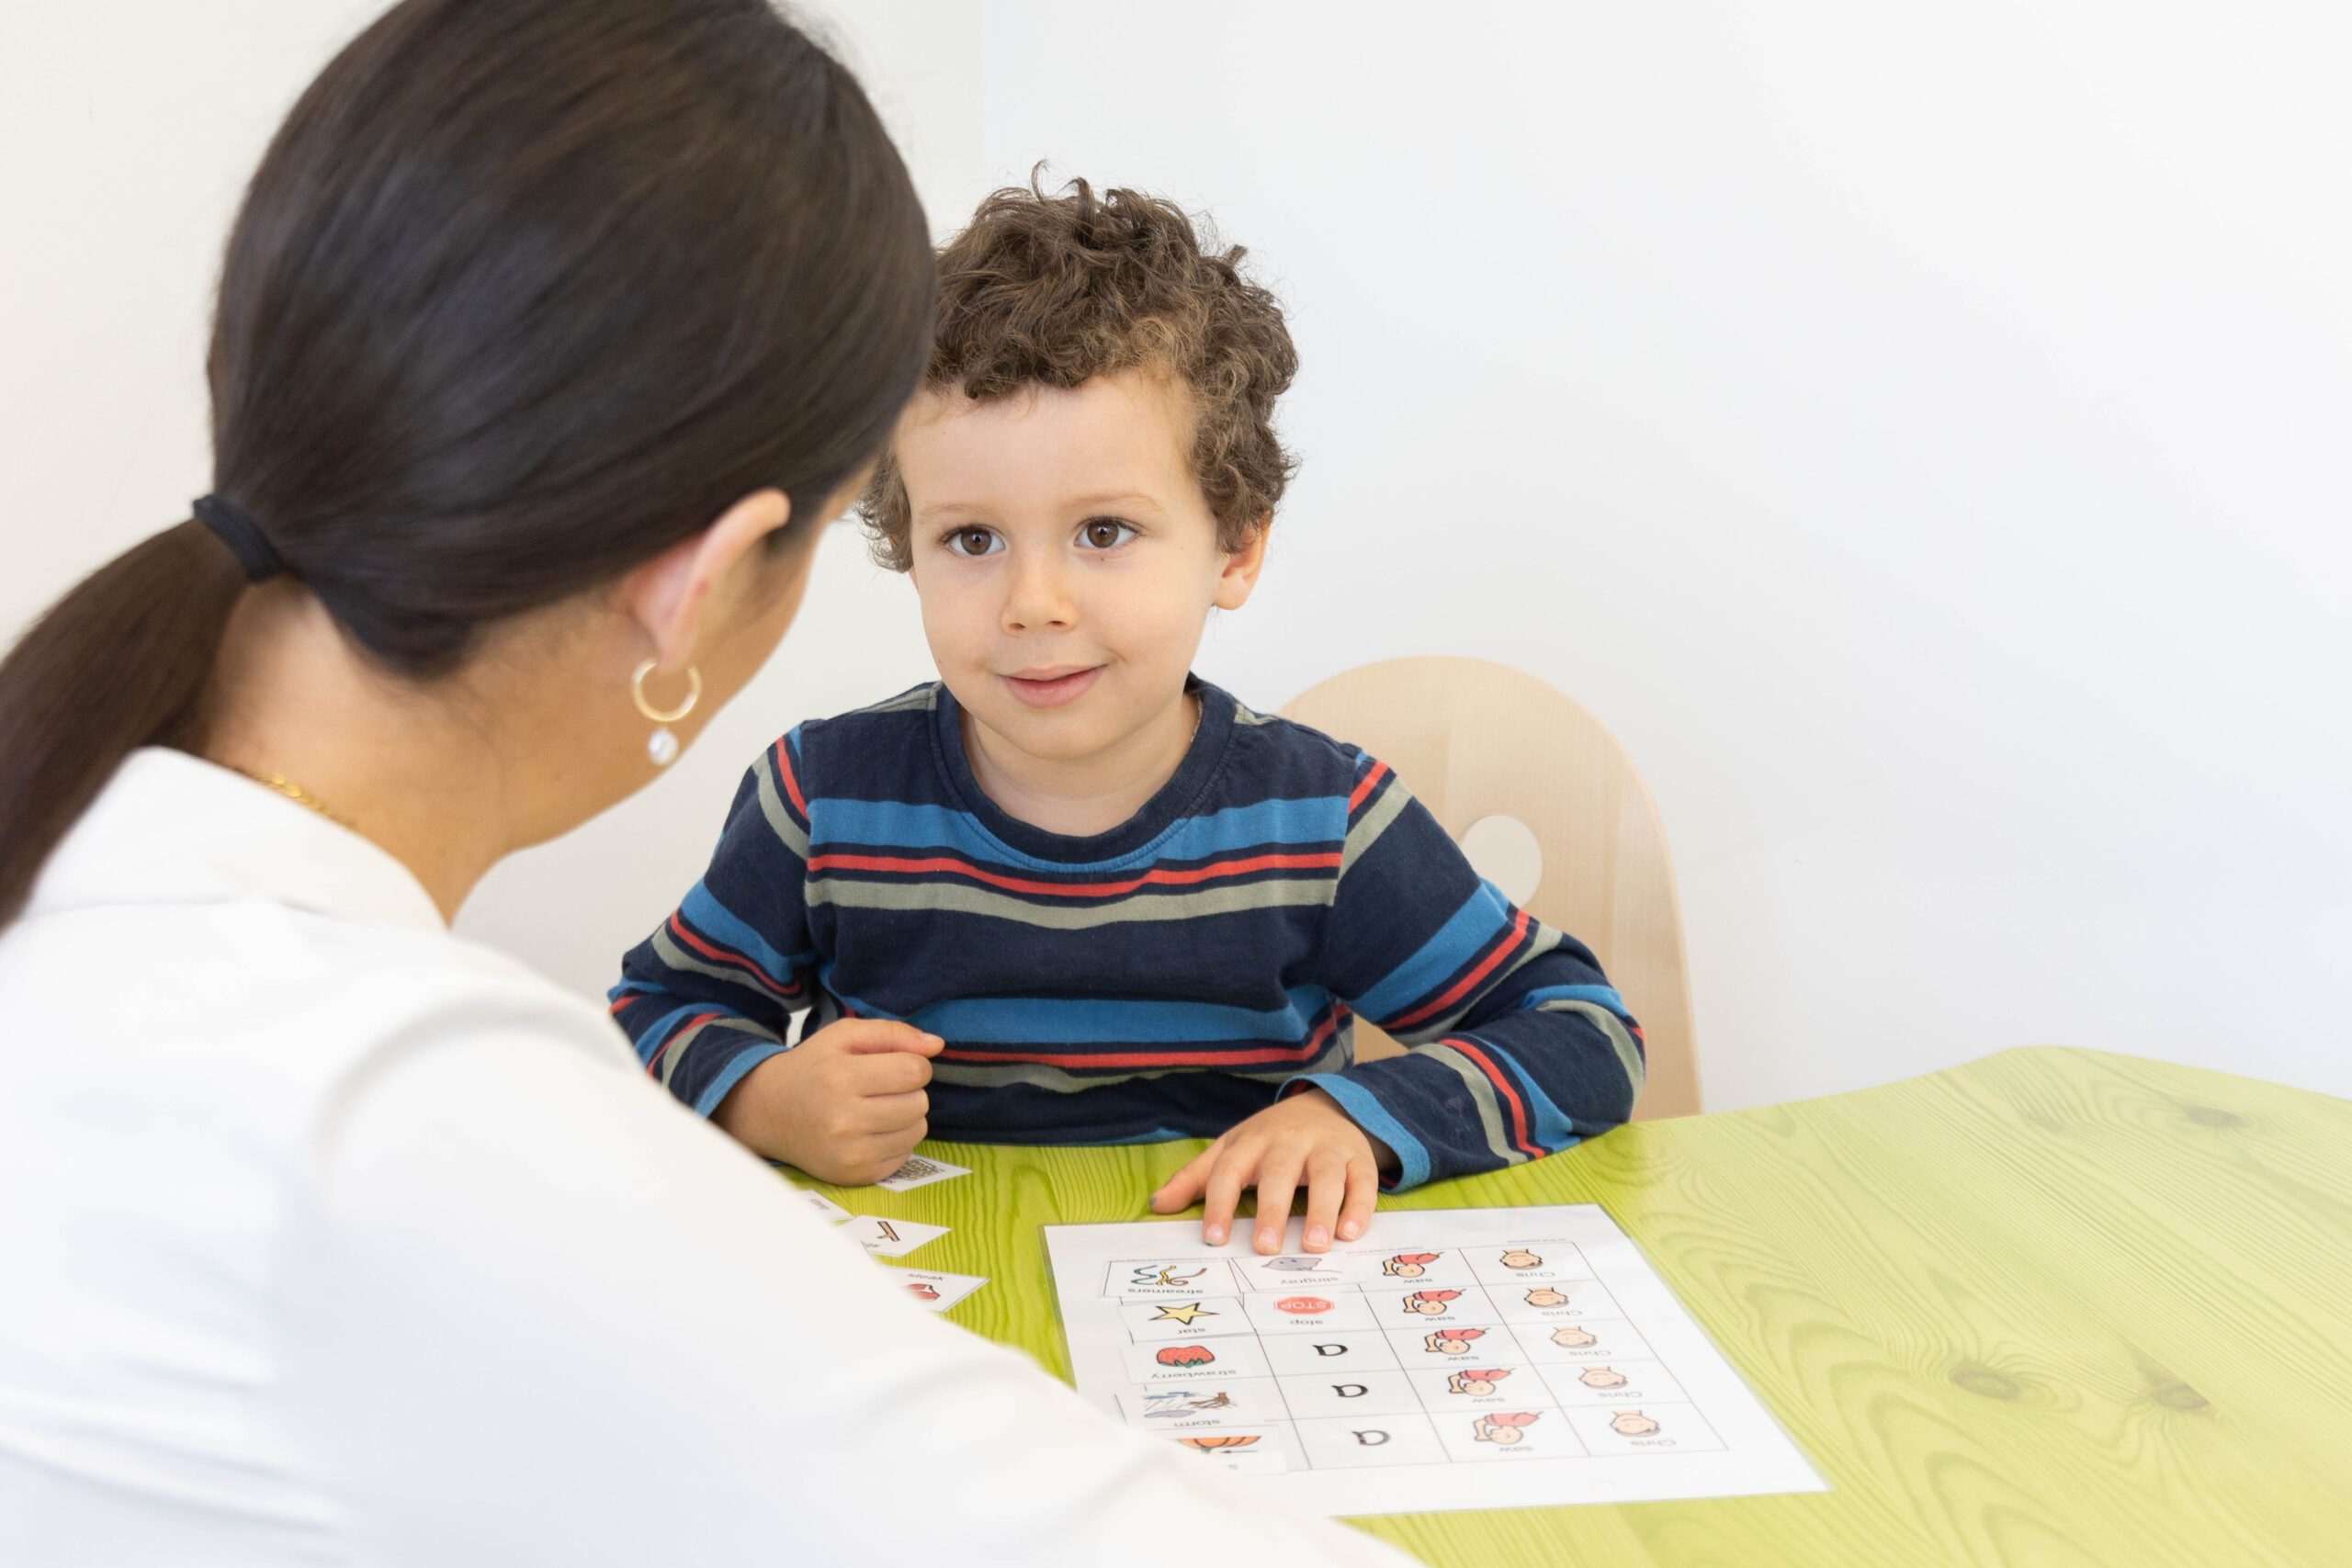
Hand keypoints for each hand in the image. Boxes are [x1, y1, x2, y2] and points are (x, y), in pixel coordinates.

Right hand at [712, 1017, 941, 1184]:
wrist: (769, 1112)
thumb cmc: (813, 1068)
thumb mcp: (844, 1036)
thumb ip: (893, 1033)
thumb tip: (936, 1045)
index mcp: (841, 1078)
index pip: (914, 1071)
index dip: (913, 1063)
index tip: (893, 1064)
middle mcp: (844, 1120)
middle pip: (920, 1102)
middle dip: (909, 1090)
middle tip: (880, 1087)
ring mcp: (850, 1153)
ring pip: (917, 1130)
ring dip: (906, 1116)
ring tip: (876, 1108)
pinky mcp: (855, 1176)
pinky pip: (905, 1155)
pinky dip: (896, 1140)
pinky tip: (871, 1130)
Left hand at [1148, 1087, 1396, 1253]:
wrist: (1326, 1106)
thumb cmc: (1270, 1140)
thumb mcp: (1231, 1150)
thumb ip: (1195, 1178)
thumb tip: (1157, 1205)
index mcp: (1251, 1140)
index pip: (1230, 1171)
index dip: (1220, 1204)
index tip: (1213, 1239)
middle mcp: (1290, 1141)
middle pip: (1280, 1172)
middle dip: (1273, 1209)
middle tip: (1266, 1248)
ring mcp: (1327, 1147)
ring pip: (1327, 1175)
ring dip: (1322, 1210)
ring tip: (1315, 1246)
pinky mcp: (1358, 1157)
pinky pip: (1363, 1180)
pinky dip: (1359, 1206)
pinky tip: (1350, 1233)